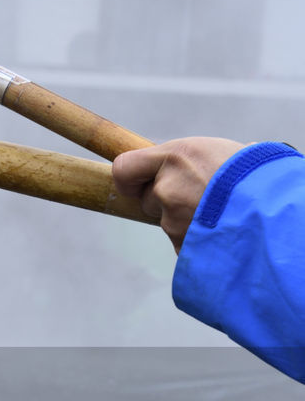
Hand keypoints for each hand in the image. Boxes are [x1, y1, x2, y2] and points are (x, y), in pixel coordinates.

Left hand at [112, 137, 245, 252]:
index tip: (137, 183)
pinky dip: (197, 239)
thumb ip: (185, 163)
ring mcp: (173, 220)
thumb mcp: (218, 153)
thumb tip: (169, 172)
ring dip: (187, 220)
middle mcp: (168, 188)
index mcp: (176, 157)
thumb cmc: (254, 176)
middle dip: (166, 200)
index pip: (123, 169)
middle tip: (200, 196)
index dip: (129, 179)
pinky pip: (182, 242)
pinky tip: (220, 231)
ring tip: (220, 213)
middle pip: (148, 199)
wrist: (277, 212)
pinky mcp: (183, 246)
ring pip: (168, 222)